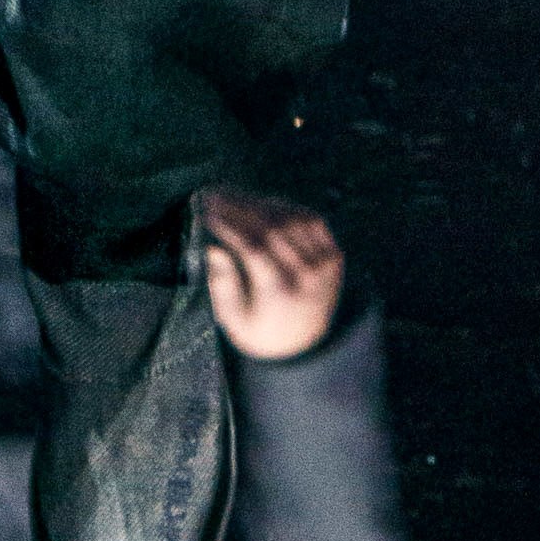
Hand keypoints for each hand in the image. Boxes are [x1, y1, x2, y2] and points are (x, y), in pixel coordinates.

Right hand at [202, 197, 344, 360]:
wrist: (304, 346)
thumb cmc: (260, 330)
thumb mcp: (234, 320)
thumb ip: (222, 285)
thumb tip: (212, 249)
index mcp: (281, 294)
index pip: (253, 247)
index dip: (228, 224)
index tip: (205, 211)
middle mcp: (307, 276)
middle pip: (270, 228)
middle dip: (238, 207)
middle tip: (213, 194)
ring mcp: (324, 264)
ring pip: (289, 219)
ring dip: (259, 203)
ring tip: (232, 196)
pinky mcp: (334, 256)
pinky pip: (309, 220)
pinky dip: (285, 208)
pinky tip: (263, 204)